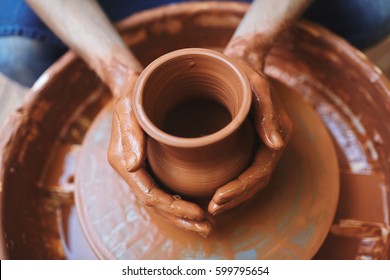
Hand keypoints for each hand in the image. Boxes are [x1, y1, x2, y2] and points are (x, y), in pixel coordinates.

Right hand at [107, 71, 212, 236]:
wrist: (135, 86)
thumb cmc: (134, 93)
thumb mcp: (129, 106)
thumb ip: (130, 134)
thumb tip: (133, 166)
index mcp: (124, 160)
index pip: (149, 194)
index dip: (174, 207)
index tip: (199, 212)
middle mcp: (133, 169)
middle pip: (157, 205)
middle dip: (182, 219)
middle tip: (209, 228)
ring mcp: (143, 169)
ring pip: (163, 201)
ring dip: (184, 216)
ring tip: (209, 225)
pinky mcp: (153, 164)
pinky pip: (166, 189)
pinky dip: (182, 201)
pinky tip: (200, 205)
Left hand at [208, 51, 291, 215]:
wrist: (237, 61)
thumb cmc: (242, 70)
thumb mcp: (255, 83)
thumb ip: (267, 110)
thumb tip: (278, 145)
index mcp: (276, 131)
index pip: (261, 170)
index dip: (241, 188)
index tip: (218, 198)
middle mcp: (270, 142)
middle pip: (256, 181)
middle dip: (235, 198)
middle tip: (211, 209)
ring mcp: (259, 144)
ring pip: (250, 181)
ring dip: (233, 198)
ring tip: (212, 208)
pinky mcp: (247, 144)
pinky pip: (242, 171)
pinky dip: (231, 186)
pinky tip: (213, 193)